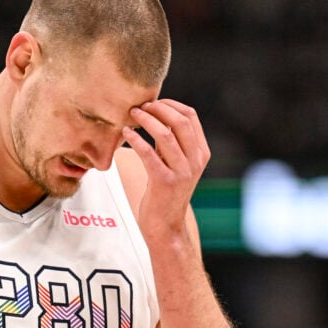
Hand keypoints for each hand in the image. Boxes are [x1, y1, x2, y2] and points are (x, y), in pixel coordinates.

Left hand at [123, 99, 210, 242]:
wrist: (166, 225)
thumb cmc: (166, 192)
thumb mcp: (176, 164)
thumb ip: (171, 142)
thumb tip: (156, 114)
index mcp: (201, 153)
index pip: (191, 116)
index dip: (170, 104)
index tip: (153, 102)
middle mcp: (195, 161)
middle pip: (180, 121)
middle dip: (158, 108)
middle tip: (140, 106)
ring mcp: (182, 172)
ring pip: (165, 134)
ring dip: (146, 120)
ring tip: (132, 115)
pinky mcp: (165, 182)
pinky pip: (148, 153)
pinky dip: (136, 139)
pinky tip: (126, 133)